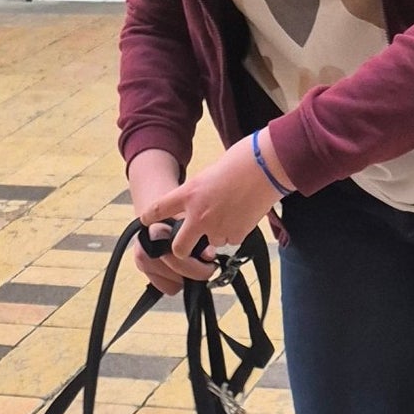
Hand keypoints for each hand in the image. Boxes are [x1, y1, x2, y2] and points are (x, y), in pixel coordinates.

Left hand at [134, 133, 291, 286]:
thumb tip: (200, 211)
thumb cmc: (241, 162)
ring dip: (216, 236)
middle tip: (187, 249)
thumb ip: (199, 195)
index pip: (159, 209)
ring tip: (230, 214)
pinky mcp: (237, 235)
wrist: (268, 166)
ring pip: (211, 243)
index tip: (145, 223)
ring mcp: (218, 228)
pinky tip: (243, 216)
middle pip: (179, 248)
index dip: (149, 218)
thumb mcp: (209, 175)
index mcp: (189, 194)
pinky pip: (231, 240)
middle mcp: (199, 215)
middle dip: (182, 252)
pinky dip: (234, 233)